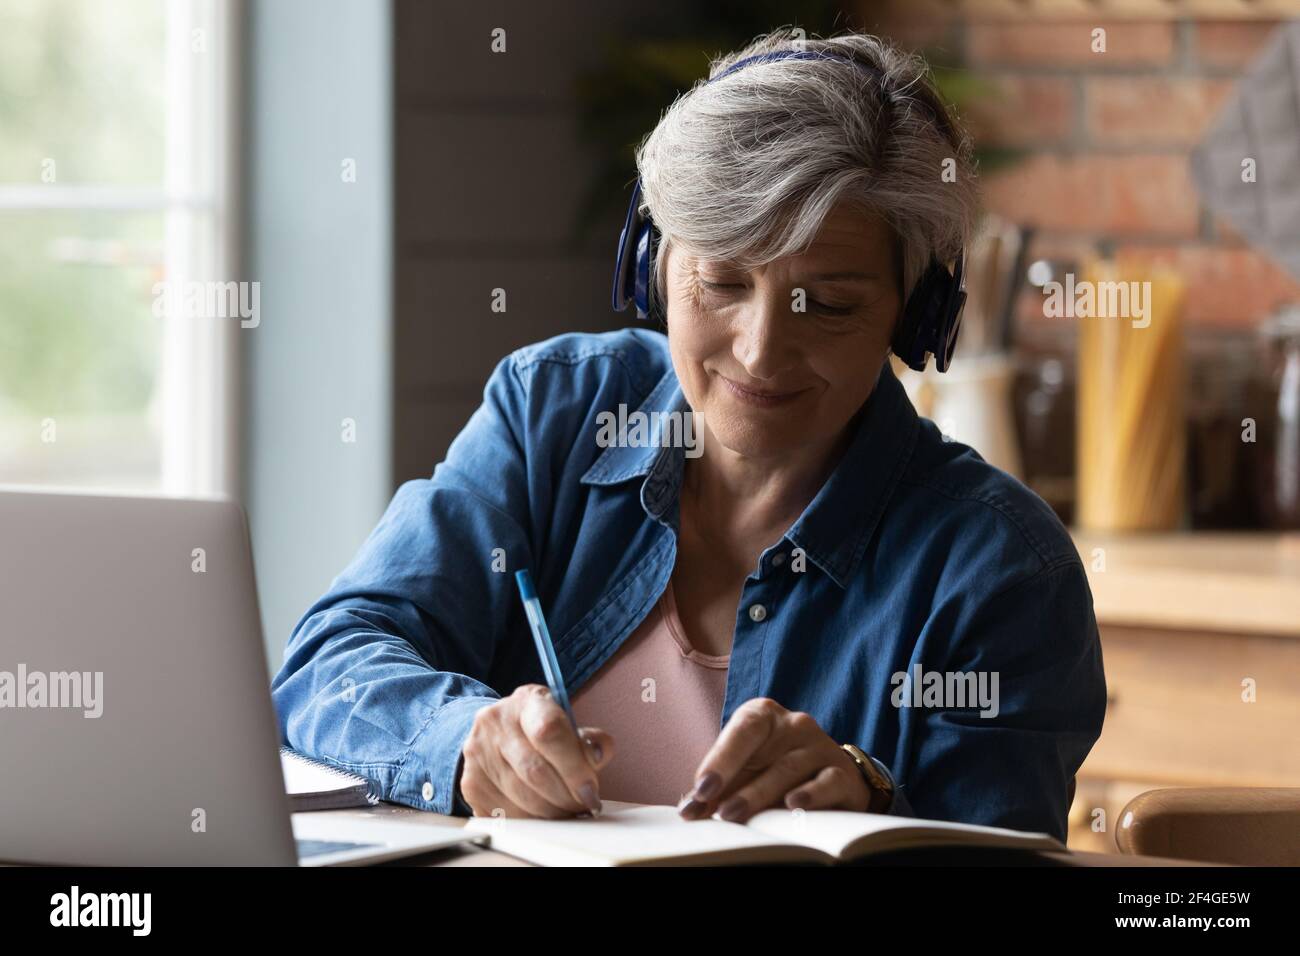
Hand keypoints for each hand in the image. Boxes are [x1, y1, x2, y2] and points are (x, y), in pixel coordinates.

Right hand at [458, 684, 614, 817]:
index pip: (550, 731)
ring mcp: (478, 752)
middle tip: (583, 806)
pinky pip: (506, 812)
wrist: (496, 735)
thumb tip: (598, 755)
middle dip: (566, 797)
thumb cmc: (541, 731)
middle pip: (535, 770)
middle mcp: (496, 721)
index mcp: (527, 701)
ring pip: (521, 796)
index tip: (591, 791)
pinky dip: (531, 821)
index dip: (574, 767)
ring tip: (567, 811)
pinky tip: (543, 815)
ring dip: (551, 813)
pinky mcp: (471, 783)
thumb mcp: (568, 724)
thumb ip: (590, 740)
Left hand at [678, 698, 875, 822]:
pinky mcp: (842, 772)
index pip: (741, 731)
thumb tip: (688, 810)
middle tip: (717, 812)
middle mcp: (793, 724)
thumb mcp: (744, 773)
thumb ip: (717, 789)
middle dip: (736, 783)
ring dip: (761, 794)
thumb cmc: (775, 770)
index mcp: (763, 715)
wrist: (830, 777)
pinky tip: (793, 805)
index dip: (720, 759)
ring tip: (738, 815)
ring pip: (789, 769)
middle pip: (763, 751)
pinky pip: (827, 781)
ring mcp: (820, 745)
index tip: (701, 790)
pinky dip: (811, 794)